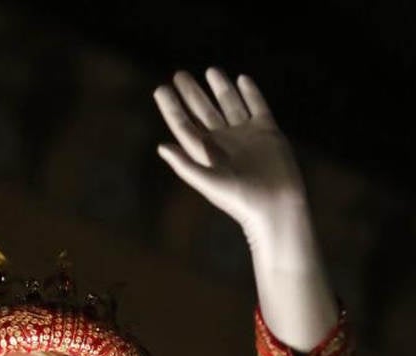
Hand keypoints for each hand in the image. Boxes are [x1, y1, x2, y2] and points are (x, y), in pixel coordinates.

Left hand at [154, 69, 337, 351]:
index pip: (184, 126)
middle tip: (179, 75)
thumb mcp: (208, 182)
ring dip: (219, 88)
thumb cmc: (239, 199)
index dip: (172, 108)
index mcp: (206, 154)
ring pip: (229, 105)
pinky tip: (241, 79)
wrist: (275, 205)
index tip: (160, 89)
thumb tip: (162, 146)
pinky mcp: (267, 132)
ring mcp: (245, 136)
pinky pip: (257, 106)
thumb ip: (185, 165)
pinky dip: (250, 92)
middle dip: (191, 94)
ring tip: (210, 70)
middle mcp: (223, 143)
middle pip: (203, 112)